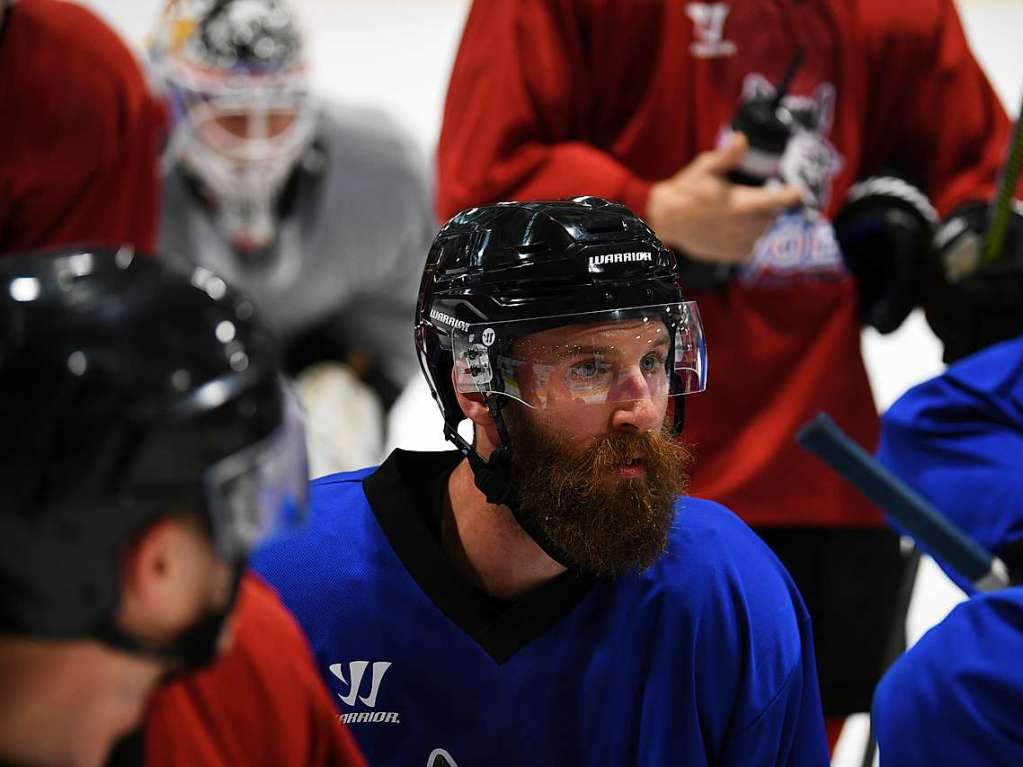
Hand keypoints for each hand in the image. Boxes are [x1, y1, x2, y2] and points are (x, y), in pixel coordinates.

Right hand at [645, 133, 803, 262]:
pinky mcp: (731, 255)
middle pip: (773, 215)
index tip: (797, 191)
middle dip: (769, 205)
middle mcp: (743, 226)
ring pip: (763, 231)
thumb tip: (742, 139)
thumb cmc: (687, 190)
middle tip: (753, 197)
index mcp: (742, 203)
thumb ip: (727, 156)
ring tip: (743, 212)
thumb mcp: (705, 167)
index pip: (780, 200)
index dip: (792, 194)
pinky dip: (749, 238)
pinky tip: (736, 228)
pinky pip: (752, 246)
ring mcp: (737, 242)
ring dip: (760, 221)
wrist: (666, 220)